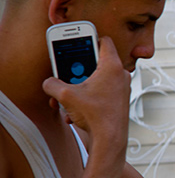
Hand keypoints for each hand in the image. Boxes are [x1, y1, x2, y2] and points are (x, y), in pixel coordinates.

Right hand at [41, 37, 129, 153]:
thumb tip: (49, 83)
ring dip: (79, 88)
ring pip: (95, 80)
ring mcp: (122, 88)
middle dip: (77, 69)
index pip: (104, 40)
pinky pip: (100, 93)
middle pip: (96, 62)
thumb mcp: (65, 95)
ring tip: (65, 99)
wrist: (110, 139)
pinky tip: (74, 112)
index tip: (79, 40)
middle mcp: (121, 74)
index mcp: (111, 66)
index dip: (90, 37)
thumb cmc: (95, 115)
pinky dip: (87, 99)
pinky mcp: (119, 100)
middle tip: (66, 72)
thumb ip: (53, 84)